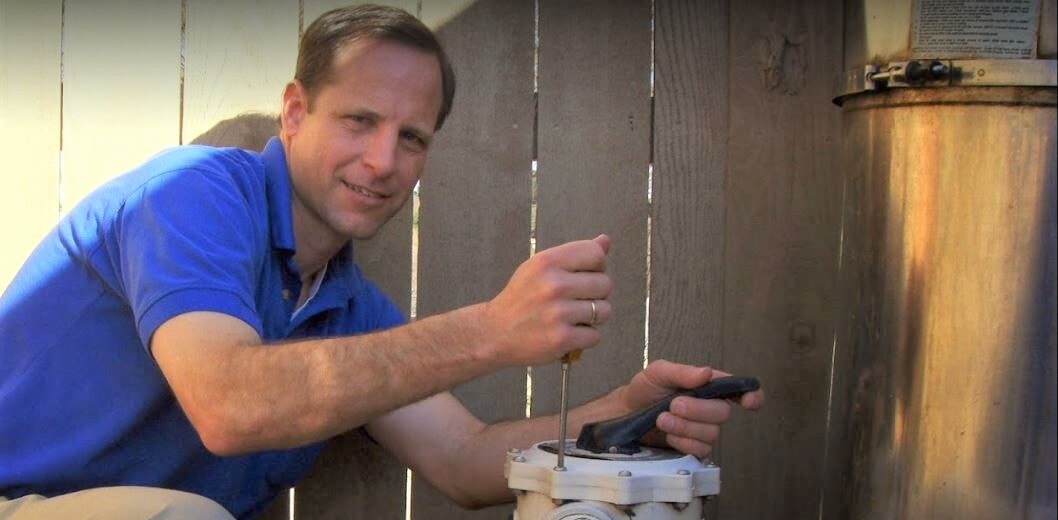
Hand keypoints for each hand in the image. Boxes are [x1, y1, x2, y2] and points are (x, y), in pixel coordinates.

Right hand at [480, 235, 612, 366]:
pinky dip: (585, 337)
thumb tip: (605, 240)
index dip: (597, 266)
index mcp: (548, 261)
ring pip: (604, 311)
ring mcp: (558, 313)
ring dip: (594, 317)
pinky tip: (568, 333)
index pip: (596, 254)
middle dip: (597, 295)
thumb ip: (574, 254)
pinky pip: (595, 336)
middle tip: (577, 301)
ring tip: (573, 318)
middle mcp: (554, 284)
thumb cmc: (522, 297)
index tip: (584, 276)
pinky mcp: (561, 339)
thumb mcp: (540, 267)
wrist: (494, 332)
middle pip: (605, 284)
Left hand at [621, 360, 763, 457]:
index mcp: (707, 386)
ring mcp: (702, 430)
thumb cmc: (645, 390)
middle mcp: (709, 408)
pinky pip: (700, 450)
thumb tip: (707, 372)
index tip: (748, 401)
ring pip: (711, 433)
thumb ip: (683, 372)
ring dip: (685, 426)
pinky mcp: (693, 448)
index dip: (751, 395)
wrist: (624, 414)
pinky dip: (683, 441)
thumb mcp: (659, 372)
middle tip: (673, 404)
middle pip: (723, 413)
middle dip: (697, 410)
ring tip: (662, 418)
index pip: (738, 390)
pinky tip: (668, 434)